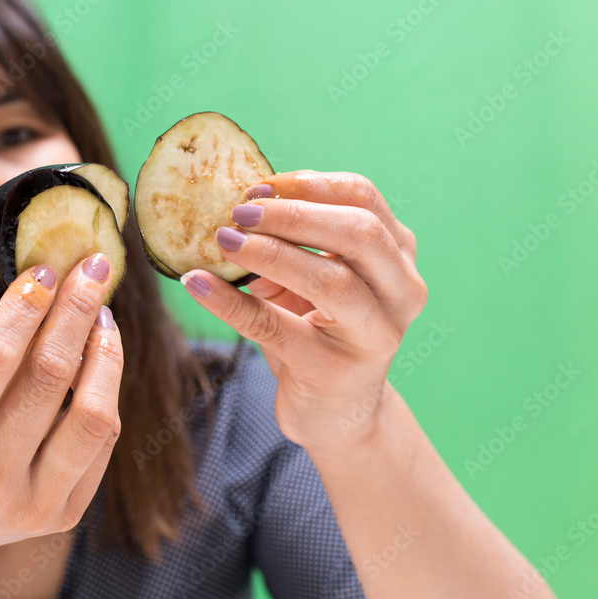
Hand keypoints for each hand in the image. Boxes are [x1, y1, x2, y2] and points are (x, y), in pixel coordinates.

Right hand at [0, 253, 122, 585]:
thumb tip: (47, 292)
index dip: (25, 305)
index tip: (46, 268)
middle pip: (49, 377)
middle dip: (76, 309)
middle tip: (91, 268)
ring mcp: (30, 505)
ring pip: (93, 414)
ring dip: (105, 352)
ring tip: (103, 314)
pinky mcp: (62, 517)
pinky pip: (102, 441)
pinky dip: (106, 390)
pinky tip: (99, 357)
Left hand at [180, 171, 426, 456]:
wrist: (337, 413)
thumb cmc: (321, 331)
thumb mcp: (317, 277)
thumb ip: (295, 241)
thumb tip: (237, 204)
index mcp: (397, 257)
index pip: (363, 198)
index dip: (309, 185)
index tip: (258, 186)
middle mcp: (400, 293)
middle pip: (359, 233)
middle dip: (292, 215)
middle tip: (238, 212)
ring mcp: (375, 335)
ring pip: (331, 280)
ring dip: (269, 253)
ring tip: (223, 240)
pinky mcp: (335, 371)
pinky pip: (276, 328)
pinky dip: (230, 302)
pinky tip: (197, 283)